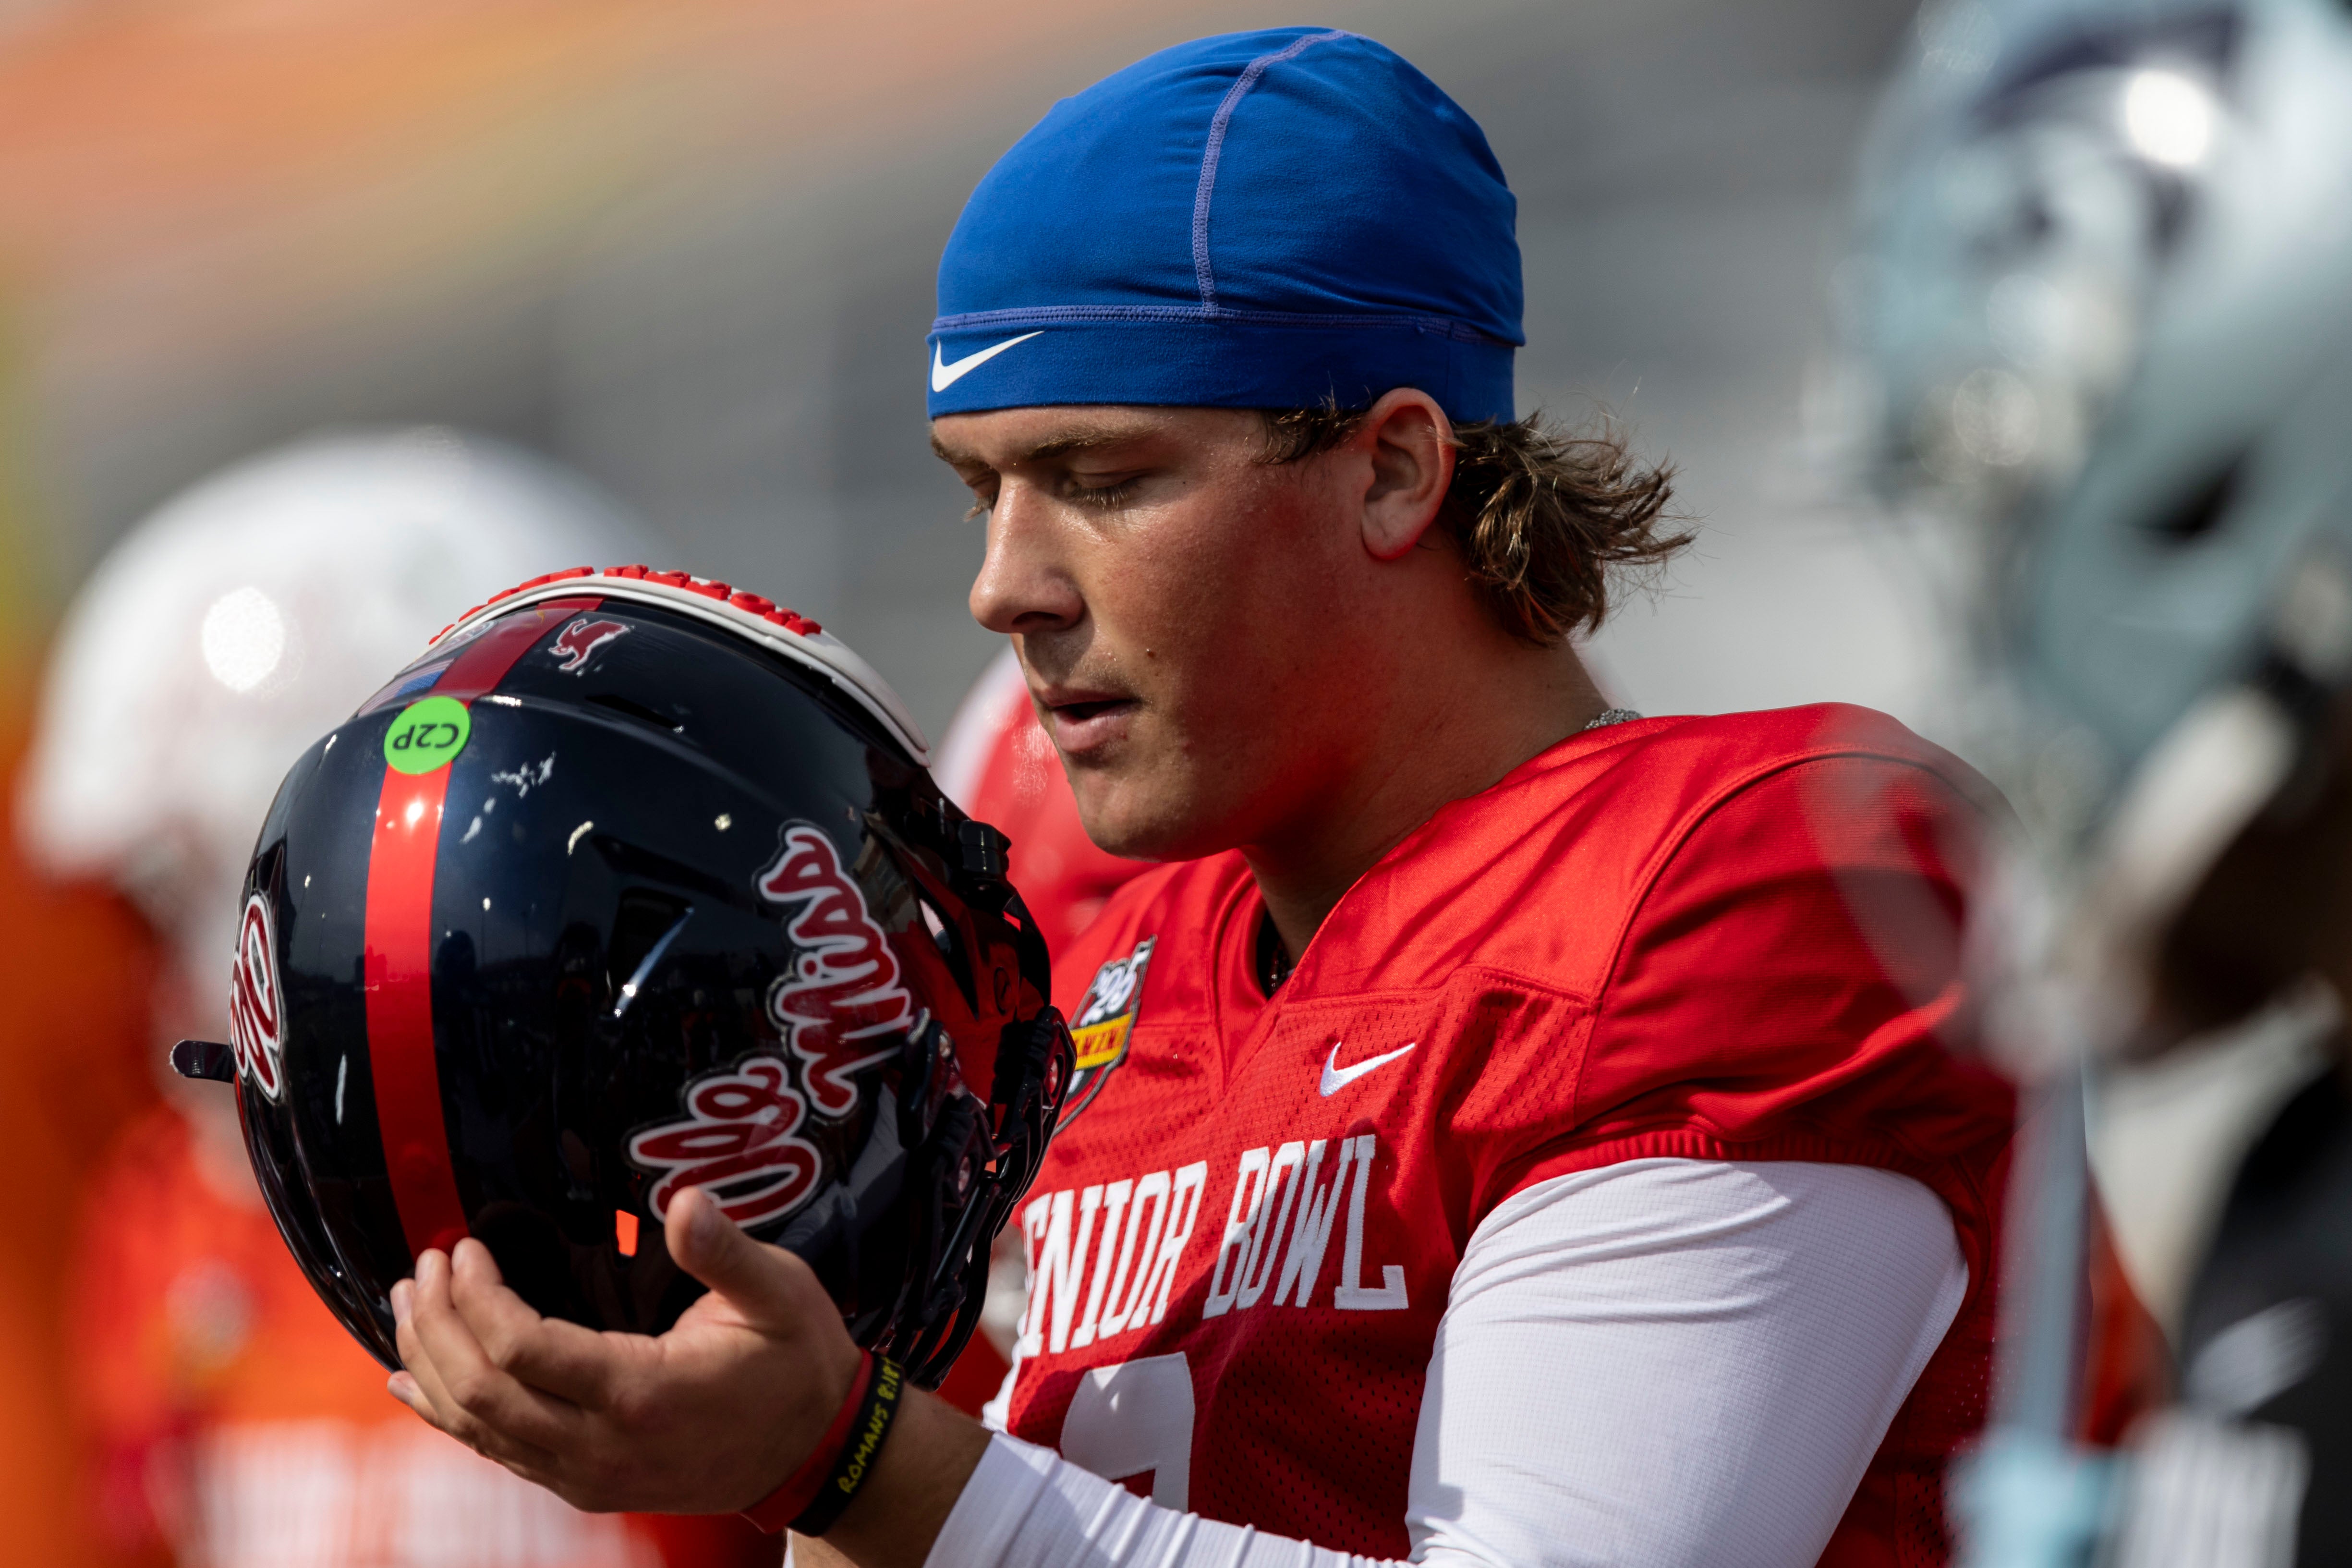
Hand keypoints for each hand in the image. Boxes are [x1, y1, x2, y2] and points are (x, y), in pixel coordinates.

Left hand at [389, 1180, 1002, 1549]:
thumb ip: (726, 1251)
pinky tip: (414, 1384)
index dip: (479, 1298)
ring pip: (477, 1428)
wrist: (815, 1454)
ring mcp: (587, 1475)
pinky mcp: (584, 1484)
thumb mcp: (781, 1295)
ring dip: (430, 1363)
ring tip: (409, 1302)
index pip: (522, 1351)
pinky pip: (496, 1452)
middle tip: (426, 1263)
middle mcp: (601, 1447)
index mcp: (641, 1393)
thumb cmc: (798, 1364)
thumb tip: (687, 1200)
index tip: (466, 1247)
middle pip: (481, 1392)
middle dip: (437, 1324)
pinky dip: (445, 1416)